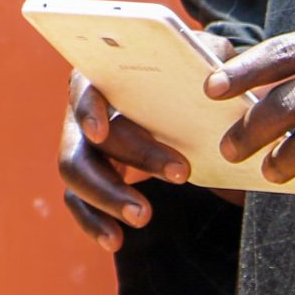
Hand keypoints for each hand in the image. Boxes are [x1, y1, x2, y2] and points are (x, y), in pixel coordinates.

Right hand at [58, 34, 234, 251]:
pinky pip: (81, 205)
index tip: (101, 131)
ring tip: (144, 216)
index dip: (87, 108)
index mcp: (103, 76)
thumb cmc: (190, 72)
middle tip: (181, 174)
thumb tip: (216, 78)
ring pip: (77, 176)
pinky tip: (116, 240)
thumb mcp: (205, 55)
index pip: (83, 88)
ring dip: (107, 198)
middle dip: (132, 158)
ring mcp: (84, 149)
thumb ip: (209, 55)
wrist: (190, 102)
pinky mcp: (93, 179)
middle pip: (85, 141)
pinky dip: (94, 223)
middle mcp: (85, 112)